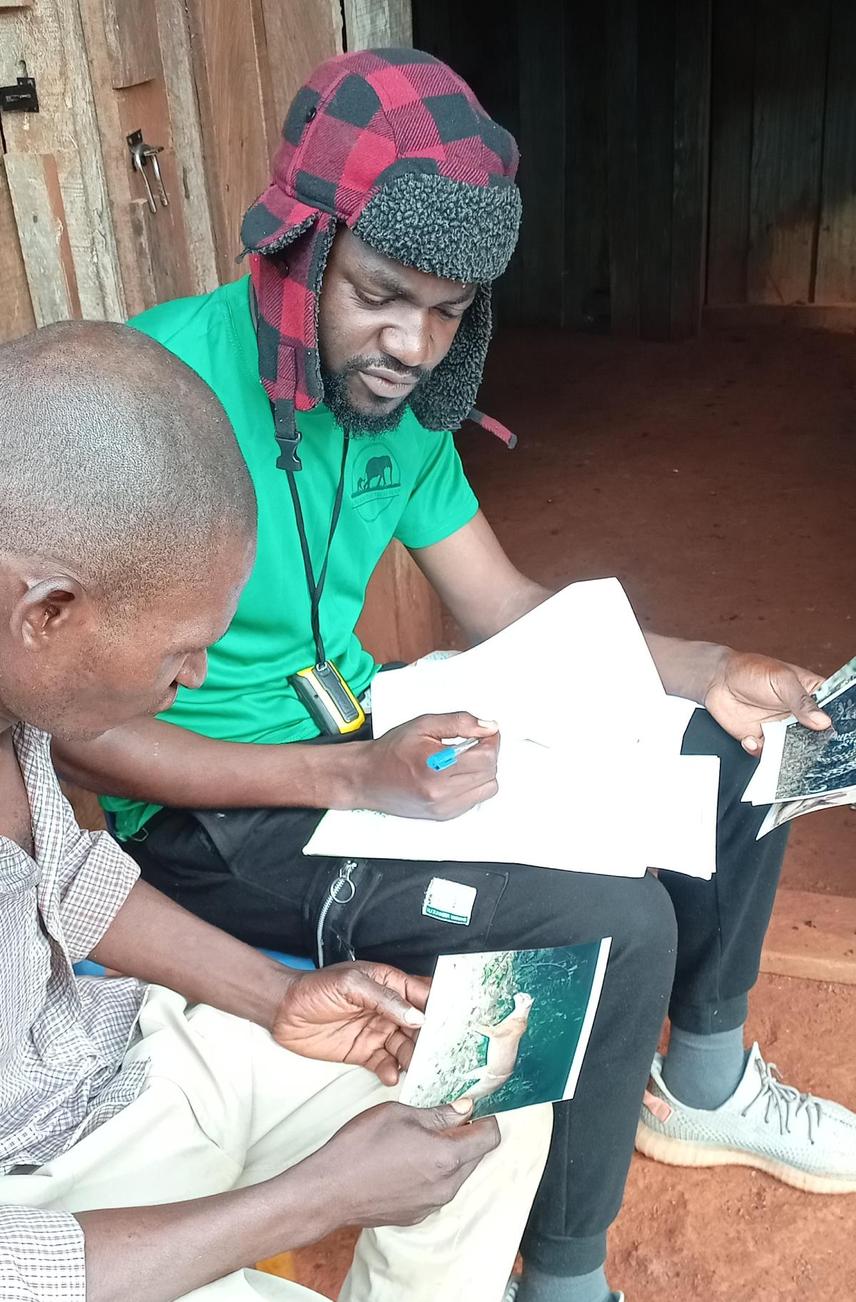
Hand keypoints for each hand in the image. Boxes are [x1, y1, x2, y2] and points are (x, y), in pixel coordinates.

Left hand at [272, 961, 430, 1084]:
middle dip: (433, 1040)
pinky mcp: (364, 1053)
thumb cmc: (315, 988)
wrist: (283, 1011)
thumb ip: (385, 1000)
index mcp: (390, 985)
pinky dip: (392, 1071)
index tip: (458, 1024)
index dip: (442, 1008)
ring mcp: (377, 1032)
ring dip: (415, 1059)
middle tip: (444, 1055)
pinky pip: (385, 1064)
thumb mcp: (351, 984)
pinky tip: (393, 1075)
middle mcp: (388, 1010)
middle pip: (420, 1026)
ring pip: (406, 1048)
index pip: (424, 996)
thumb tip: (417, 1016)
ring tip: (420, 1070)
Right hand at [311, 1099, 499, 1227]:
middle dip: (467, 1136)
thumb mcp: (400, 1114)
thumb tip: (464, 1109)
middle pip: (475, 1157)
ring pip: (456, 1174)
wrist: (330, 1189)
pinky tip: (406, 1161)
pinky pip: (437, 1189)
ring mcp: (431, 1204)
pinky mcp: (416, 1215)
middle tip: (445, 1117)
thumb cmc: (361, 1146)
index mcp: (447, 1156)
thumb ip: (439, 1113)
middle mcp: (446, 1186)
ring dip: (449, 1155)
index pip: (489, 1137)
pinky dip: (432, 1173)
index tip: (476, 1108)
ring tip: (420, 1138)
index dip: (486, 1118)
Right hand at [356, 712, 499, 818]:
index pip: (486, 757)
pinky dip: (472, 785)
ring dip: (482, 772)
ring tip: (463, 760)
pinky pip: (474, 800)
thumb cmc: (390, 753)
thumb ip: (460, 722)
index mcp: (436, 767)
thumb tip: (487, 726)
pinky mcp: (444, 816)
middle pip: (490, 773)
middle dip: (486, 754)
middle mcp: (441, 792)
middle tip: (472, 743)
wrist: (366, 777)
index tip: (484, 733)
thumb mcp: (424, 725)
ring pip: (487, 789)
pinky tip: (455, 774)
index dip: (490, 741)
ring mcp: (443, 808)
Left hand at [703, 650, 830, 754]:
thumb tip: (822, 721)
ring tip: (775, 743)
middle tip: (803, 742)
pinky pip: (768, 755)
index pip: (832, 712)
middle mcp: (800, 715)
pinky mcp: (764, 740)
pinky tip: (751, 739)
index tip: (828, 730)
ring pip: (794, 750)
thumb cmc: (751, 670)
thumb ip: (801, 701)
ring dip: (786, 752)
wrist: (718, 679)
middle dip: (812, 744)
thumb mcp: (781, 680)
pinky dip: (760, 751)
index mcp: (812, 695)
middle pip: (817, 737)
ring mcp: (782, 729)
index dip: (833, 723)